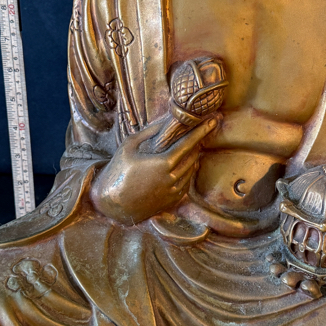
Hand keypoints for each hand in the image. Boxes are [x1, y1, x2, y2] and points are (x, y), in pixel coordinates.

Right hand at [90, 116, 216, 224]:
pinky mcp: (172, 200)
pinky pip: (187, 182)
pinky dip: (187, 171)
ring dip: (192, 157)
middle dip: (197, 143)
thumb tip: (165, 121)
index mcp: (163, 163)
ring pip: (191, 169)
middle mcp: (172, 178)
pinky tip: (181, 165)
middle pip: (193, 155)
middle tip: (199, 131)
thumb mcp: (129, 145)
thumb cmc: (118, 171)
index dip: (201, 131)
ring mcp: (174, 190)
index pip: (189, 143)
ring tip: (188, 147)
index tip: (213, 121)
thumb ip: (149, 132)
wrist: (113, 204)